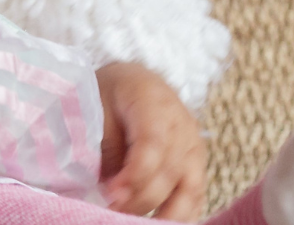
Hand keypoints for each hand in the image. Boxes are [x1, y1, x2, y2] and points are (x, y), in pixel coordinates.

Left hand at [97, 62, 205, 220]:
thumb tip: (118, 189)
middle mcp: (182, 123)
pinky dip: (181, 214)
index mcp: (153, 99)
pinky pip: (196, 194)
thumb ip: (108, 145)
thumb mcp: (97, 108)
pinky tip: (160, 222)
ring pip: (190, 188)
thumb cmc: (107, 96)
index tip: (112, 192)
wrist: (131, 82)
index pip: (154, 142)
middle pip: (170, 169)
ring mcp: (194, 144)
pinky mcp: (197, 163)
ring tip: (134, 220)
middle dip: (141, 197)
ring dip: (163, 212)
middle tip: (113, 208)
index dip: (136, 173)